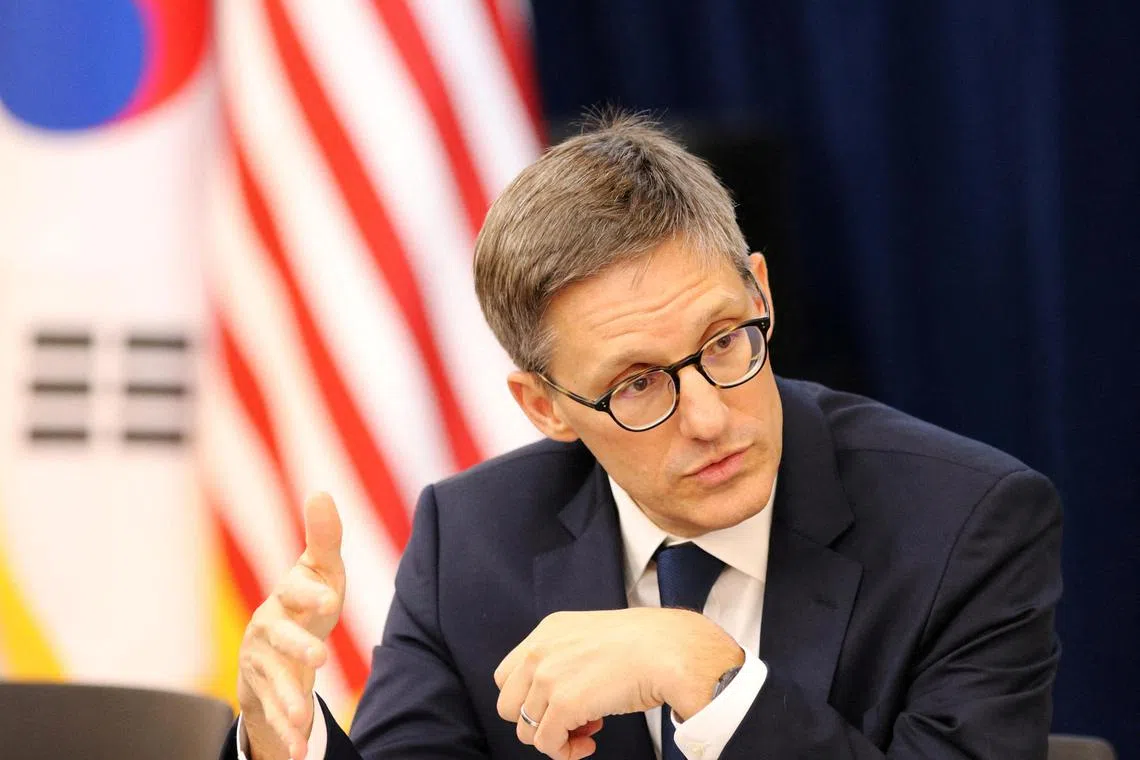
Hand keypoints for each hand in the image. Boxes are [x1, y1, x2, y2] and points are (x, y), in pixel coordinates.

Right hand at [237, 493, 345, 759]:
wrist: (277, 644)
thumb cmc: (305, 600)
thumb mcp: (320, 570)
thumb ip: (324, 537)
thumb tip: (320, 491)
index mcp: (286, 595)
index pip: (295, 590)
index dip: (310, 593)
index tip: (330, 599)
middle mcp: (269, 628)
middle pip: (281, 639)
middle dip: (298, 648)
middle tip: (321, 659)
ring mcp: (264, 664)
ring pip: (275, 682)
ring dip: (288, 701)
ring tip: (303, 719)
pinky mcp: (265, 694)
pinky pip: (275, 715)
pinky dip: (287, 734)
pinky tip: (299, 750)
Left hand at [494, 608, 743, 759]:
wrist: (671, 650)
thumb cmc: (647, 645)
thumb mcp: (593, 638)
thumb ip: (568, 659)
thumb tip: (559, 699)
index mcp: (548, 631)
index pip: (510, 675)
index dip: (532, 698)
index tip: (562, 703)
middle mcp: (540, 651)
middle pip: (508, 704)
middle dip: (537, 720)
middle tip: (572, 721)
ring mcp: (548, 677)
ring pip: (526, 730)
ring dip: (555, 738)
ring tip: (587, 732)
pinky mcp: (564, 704)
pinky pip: (547, 744)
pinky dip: (566, 751)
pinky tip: (590, 743)